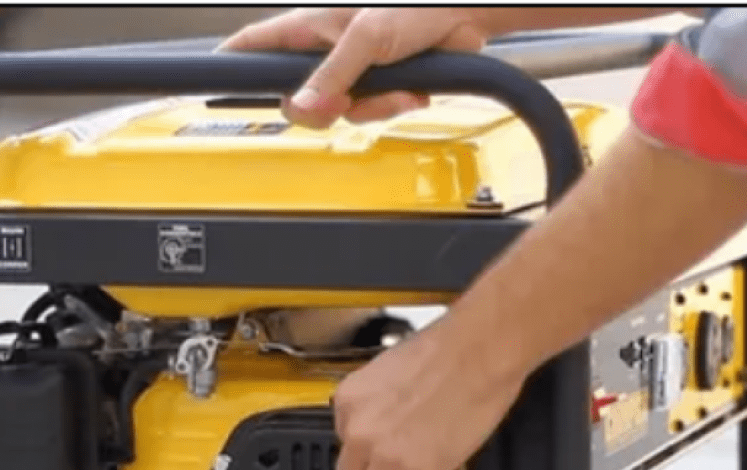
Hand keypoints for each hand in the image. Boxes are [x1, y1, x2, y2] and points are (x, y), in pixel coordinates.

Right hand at [219, 7, 487, 127]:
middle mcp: (326, 52)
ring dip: (373, 108)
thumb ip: (332, 75)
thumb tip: (302, 107)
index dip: (234, 63)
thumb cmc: (416, 9)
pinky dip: (392, 108)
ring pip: (339, 113)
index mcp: (310, 28)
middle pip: (298, 98)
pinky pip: (371, 115)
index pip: (256, 46)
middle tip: (344, 102)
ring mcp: (352, 73)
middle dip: (324, 109)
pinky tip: (409, 91)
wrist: (463, 20)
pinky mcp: (378, 88)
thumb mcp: (367, 39)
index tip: (217, 80)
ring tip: (396, 87)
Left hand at [332, 317, 525, 469]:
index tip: (381, 453)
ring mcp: (385, 454)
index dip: (367, 450)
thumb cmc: (449, 348)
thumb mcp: (392, 369)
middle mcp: (360, 429)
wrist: (480, 350)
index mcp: (350, 399)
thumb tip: (390, 418)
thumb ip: (381, 401)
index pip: (344, 440)